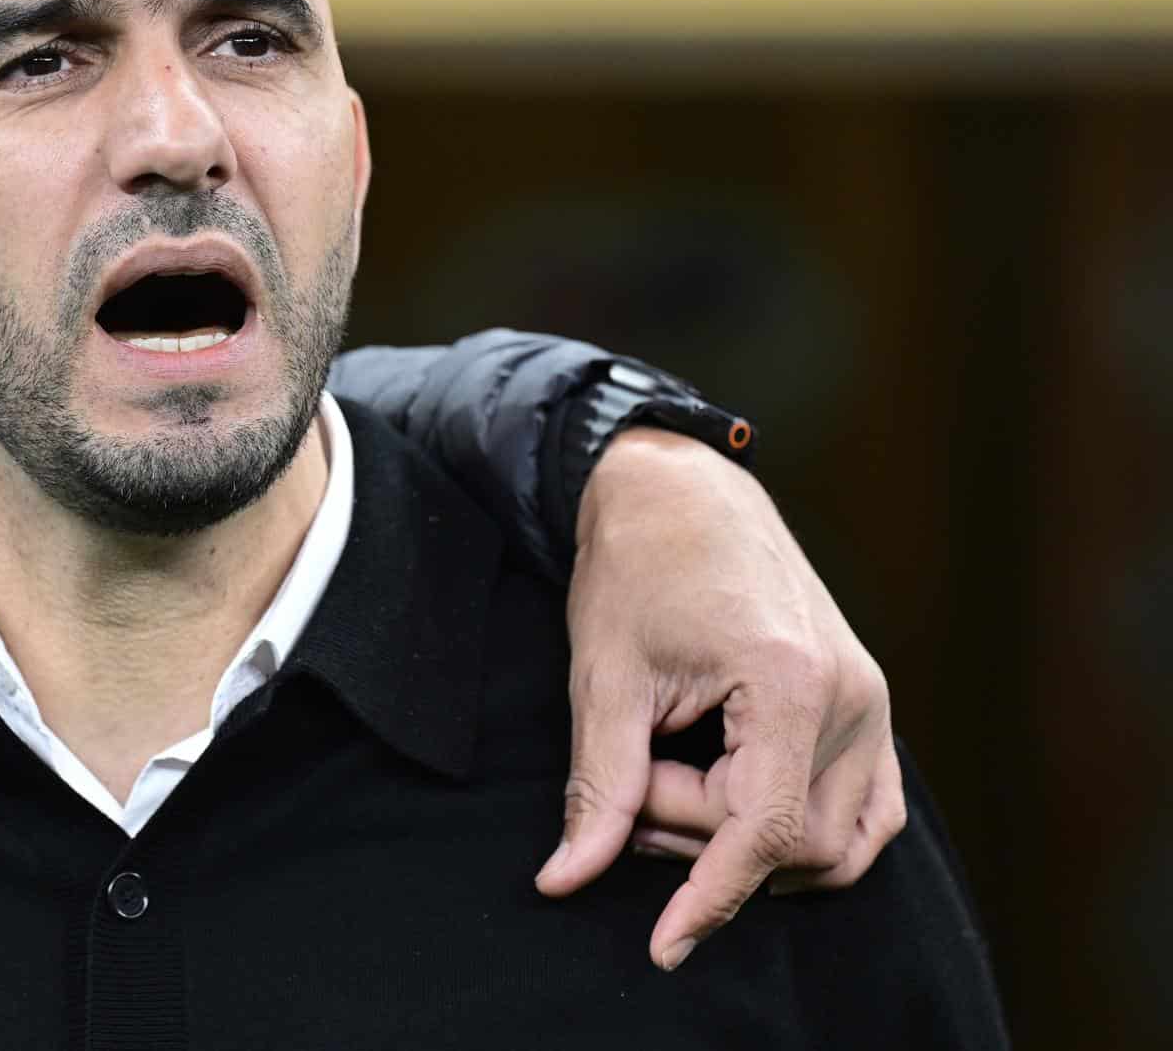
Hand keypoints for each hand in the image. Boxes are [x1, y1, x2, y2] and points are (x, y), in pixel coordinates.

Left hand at [533, 428, 903, 970]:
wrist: (680, 490)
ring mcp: (871, 701)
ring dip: (748, 839)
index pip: (766, 832)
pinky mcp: (868, 703)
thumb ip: (597, 788)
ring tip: (669, 777)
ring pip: (838, 840)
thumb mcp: (603, 677)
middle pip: (792, 841)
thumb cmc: (637, 567)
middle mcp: (852, 696)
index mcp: (791, 682)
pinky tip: (726, 800)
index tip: (663, 945)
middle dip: (701, 839)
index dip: (711, 899)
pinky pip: (866, 809)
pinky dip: (803, 828)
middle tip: (631, 781)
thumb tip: (565, 879)